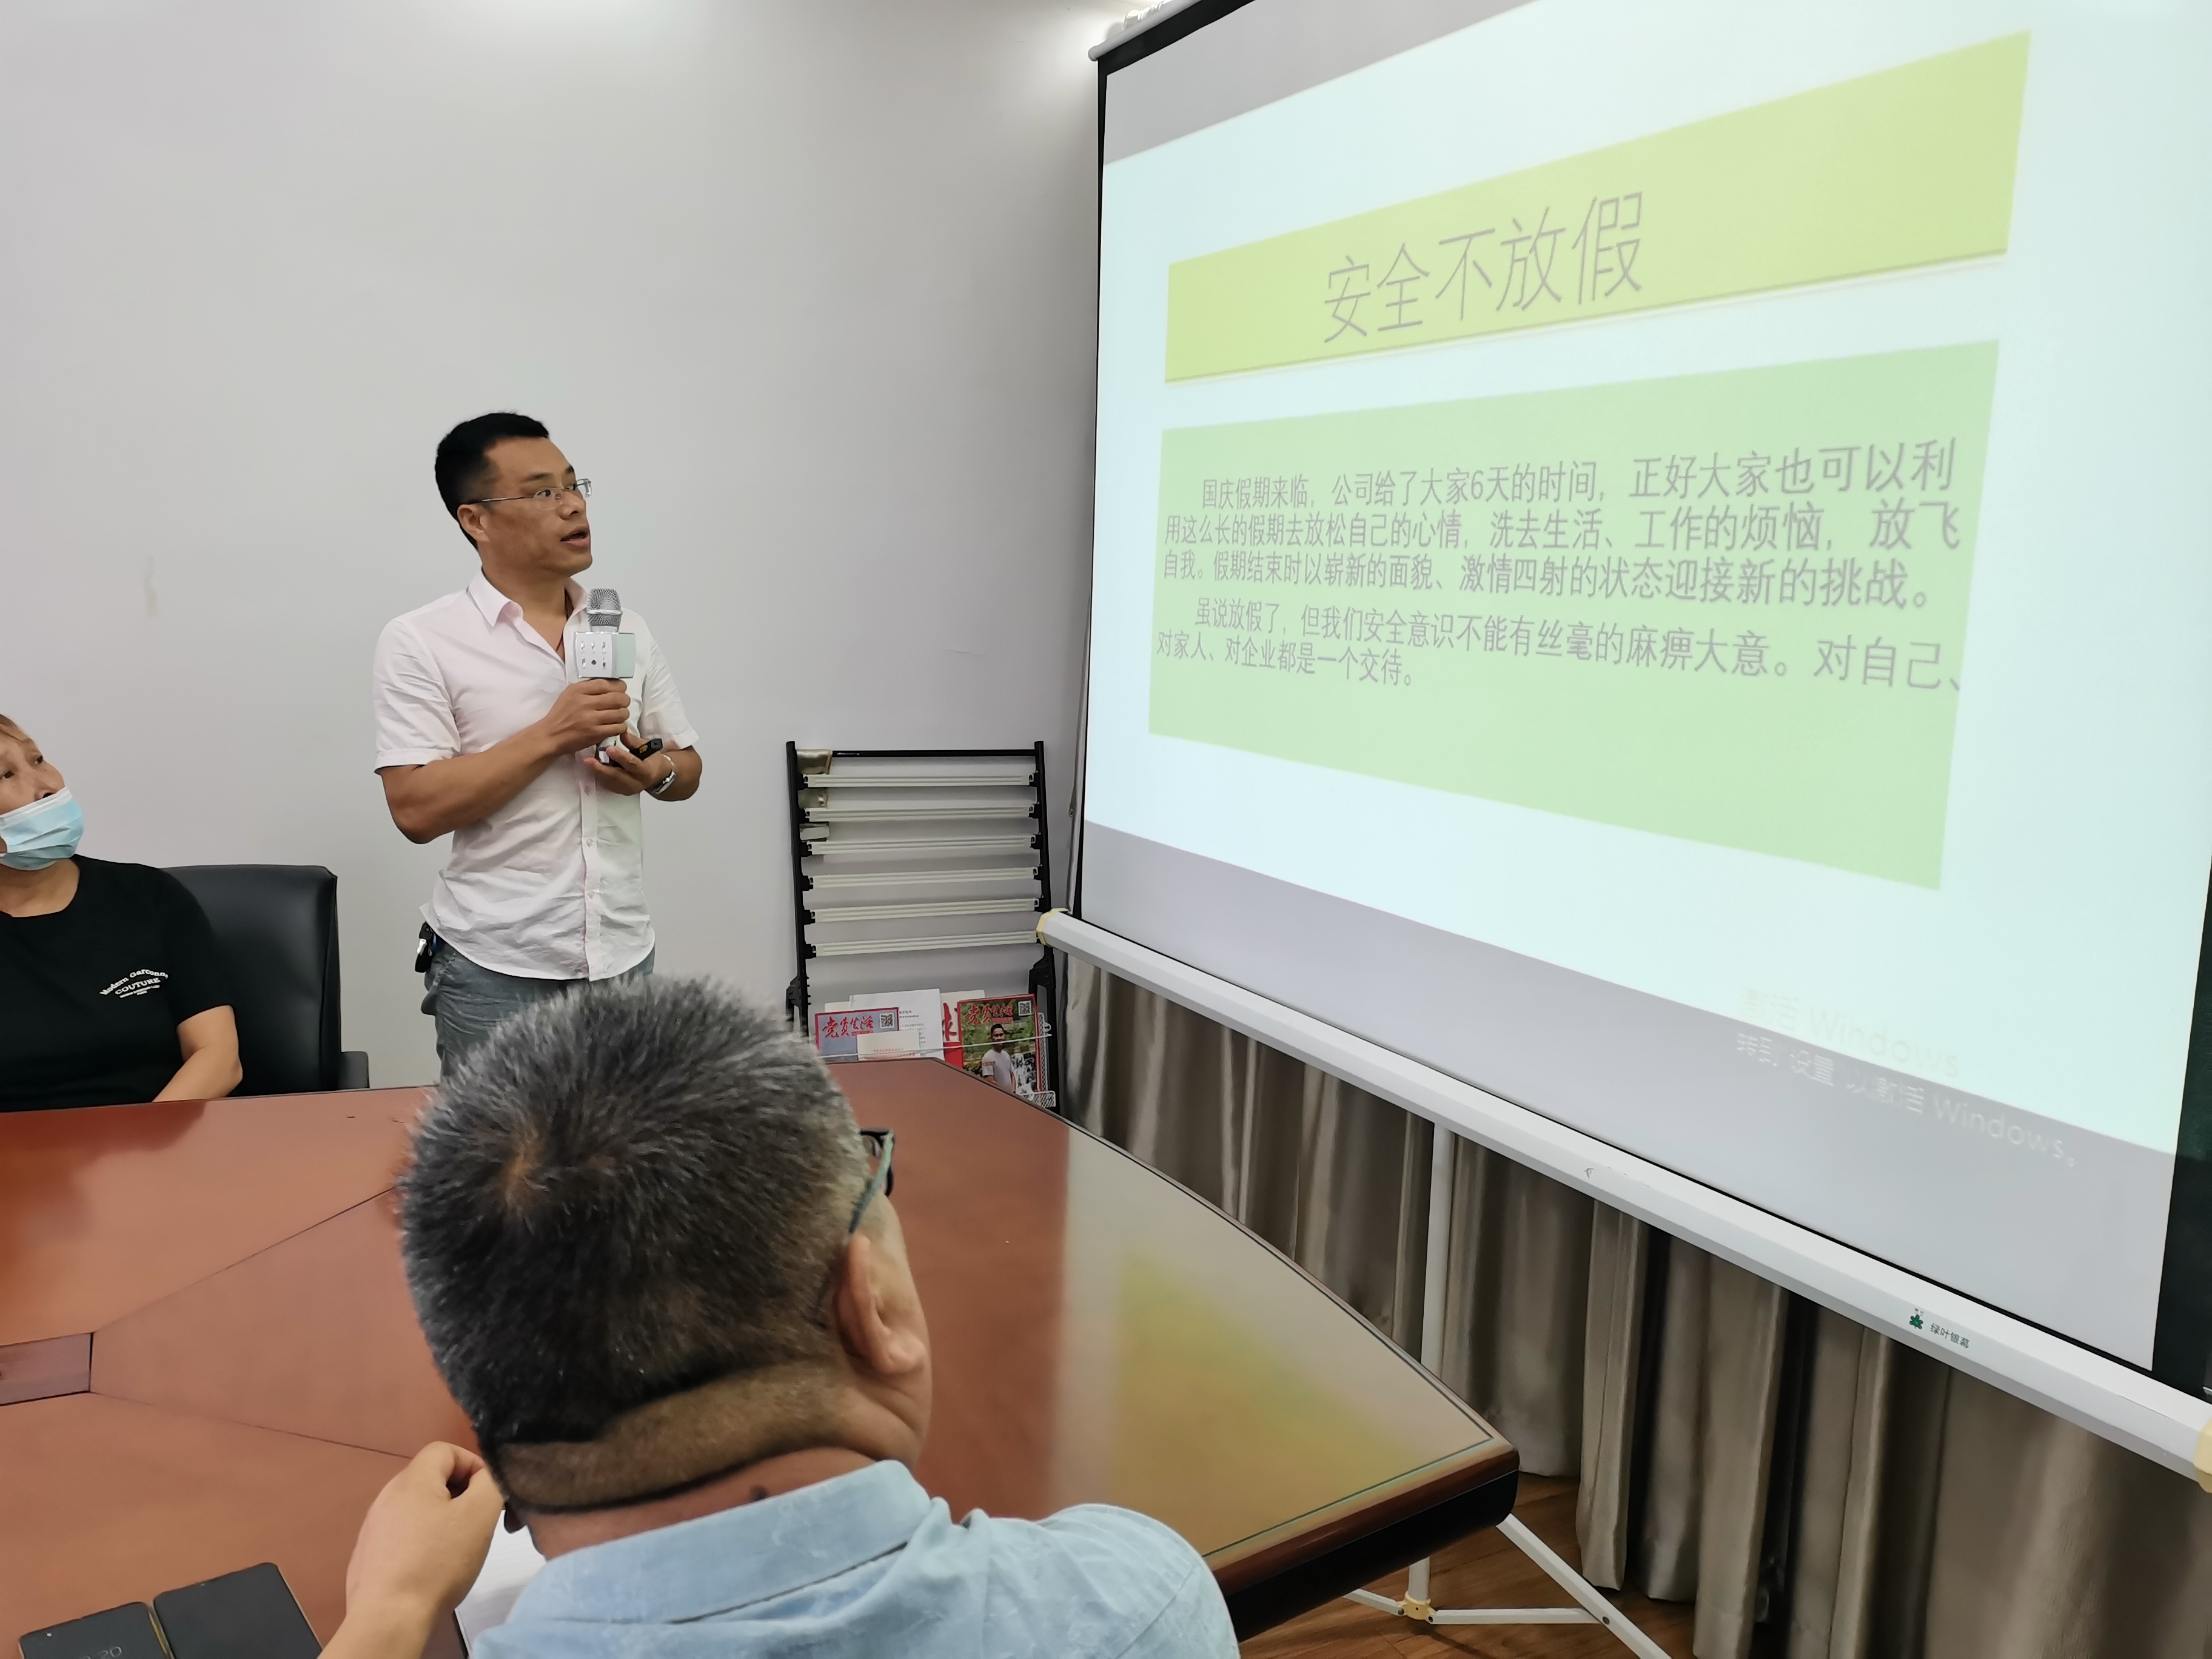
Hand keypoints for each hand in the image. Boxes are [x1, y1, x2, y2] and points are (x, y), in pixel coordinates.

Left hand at [328, 1442, 503, 1657]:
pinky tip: (430, 1570)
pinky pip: (401, 1536)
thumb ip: (490, 1483)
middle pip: (432, 1480)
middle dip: (461, 1496)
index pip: (445, 1449)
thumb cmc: (437, 1562)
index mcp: (411, 1480)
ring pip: (418, 1510)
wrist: (387, 1618)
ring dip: (442, 1520)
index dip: (473, 1465)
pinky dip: (420, 1543)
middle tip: (478, 1525)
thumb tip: (486, 1477)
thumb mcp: (479, 1515)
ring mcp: (373, 1528)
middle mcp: (386, 1497)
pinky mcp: (367, 1556)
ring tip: (456, 1551)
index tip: (488, 1496)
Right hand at [536, 679, 630, 756]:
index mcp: (578, 690)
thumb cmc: (561, 715)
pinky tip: (616, 725)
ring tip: (619, 715)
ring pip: (621, 713)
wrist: (550, 735)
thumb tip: (609, 684)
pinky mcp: (595, 733)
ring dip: (624, 714)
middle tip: (623, 703)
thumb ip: (587, 688)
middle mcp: (585, 703)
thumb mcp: (569, 694)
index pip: (606, 683)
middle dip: (625, 700)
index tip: (621, 690)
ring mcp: (591, 719)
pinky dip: (621, 726)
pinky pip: (618, 727)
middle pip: (618, 698)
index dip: (619, 686)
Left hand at [584, 730, 675, 796]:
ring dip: (597, 772)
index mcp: (646, 771)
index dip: (620, 757)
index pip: (632, 764)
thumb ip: (634, 741)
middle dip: (602, 768)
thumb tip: (623, 734)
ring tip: (587, 762)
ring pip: (610, 782)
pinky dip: (600, 776)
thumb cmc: (651, 759)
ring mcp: (628, 789)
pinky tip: (592, 768)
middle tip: (588, 760)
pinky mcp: (621, 791)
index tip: (609, 749)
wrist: (656, 776)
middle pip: (617, 777)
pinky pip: (608, 785)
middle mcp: (637, 783)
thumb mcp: (647, 747)